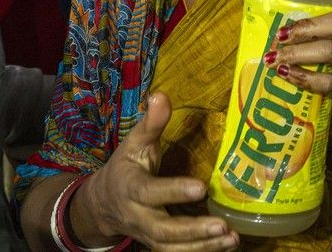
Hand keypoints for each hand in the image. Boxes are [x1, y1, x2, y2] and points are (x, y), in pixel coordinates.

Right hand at [78, 91, 237, 249]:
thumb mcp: (133, 144)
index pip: (150, 192)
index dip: (173, 192)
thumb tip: (161, 94)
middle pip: (162, 228)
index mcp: (131, 188)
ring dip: (202, 246)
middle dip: (192, 230)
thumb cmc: (125, 168)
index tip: (200, 188)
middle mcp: (138, 216)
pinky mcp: (158, 244)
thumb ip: (150, 123)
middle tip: (221, 224)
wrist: (101, 204)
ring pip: (171, 246)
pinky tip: (227, 245)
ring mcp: (148, 234)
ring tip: (230, 239)